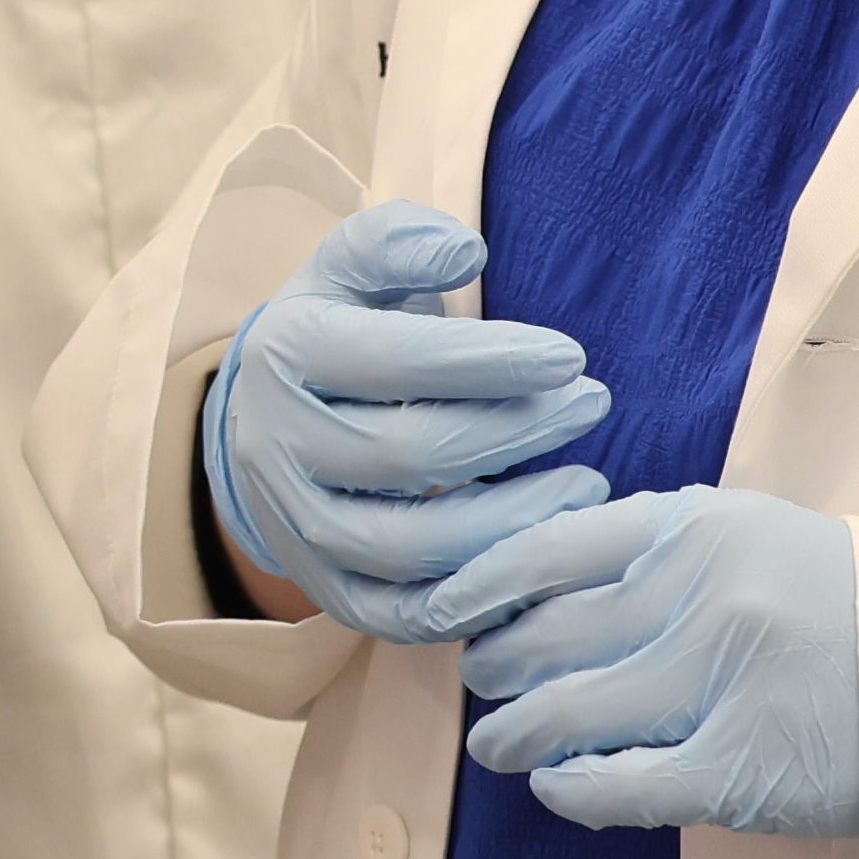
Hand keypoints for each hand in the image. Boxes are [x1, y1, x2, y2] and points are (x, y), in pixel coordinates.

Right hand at [205, 201, 611, 644]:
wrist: (265, 427)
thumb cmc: (339, 330)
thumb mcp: (350, 267)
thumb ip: (400, 242)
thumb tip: (466, 254)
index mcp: (286, 356)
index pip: (392, 363)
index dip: (488, 362)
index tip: (570, 356)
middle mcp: (278, 449)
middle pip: (411, 455)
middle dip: (516, 433)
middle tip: (593, 404)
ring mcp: (298, 530)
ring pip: (411, 549)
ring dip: (511, 523)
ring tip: (585, 485)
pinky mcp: (327, 591)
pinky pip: (405, 616)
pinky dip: (479, 598)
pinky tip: (540, 556)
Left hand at [447, 477, 858, 834]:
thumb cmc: (850, 607)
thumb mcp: (756, 540)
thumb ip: (658, 553)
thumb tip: (532, 591)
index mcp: (703, 525)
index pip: (553, 546)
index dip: (481, 583)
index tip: (444, 609)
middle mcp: (703, 594)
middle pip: (548, 635)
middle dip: (496, 665)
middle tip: (480, 682)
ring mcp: (721, 682)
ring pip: (568, 712)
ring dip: (514, 734)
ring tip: (497, 744)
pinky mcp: (742, 768)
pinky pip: (619, 785)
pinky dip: (571, 788)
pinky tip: (557, 786)